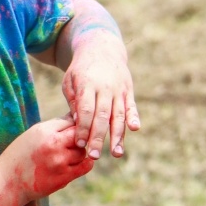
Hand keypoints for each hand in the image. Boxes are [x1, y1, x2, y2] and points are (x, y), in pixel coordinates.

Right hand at [0, 118, 95, 203]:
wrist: (8, 182)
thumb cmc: (20, 156)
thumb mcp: (33, 134)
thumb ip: (54, 127)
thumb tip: (77, 117)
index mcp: (43, 131)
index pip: (69, 121)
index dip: (73, 124)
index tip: (71, 129)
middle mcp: (53, 145)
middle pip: (79, 134)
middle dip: (77, 138)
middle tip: (71, 142)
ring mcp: (59, 162)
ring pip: (82, 151)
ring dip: (78, 152)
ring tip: (65, 156)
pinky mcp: (64, 177)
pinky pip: (85, 167)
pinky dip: (84, 163)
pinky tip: (76, 163)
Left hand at [62, 37, 139, 159]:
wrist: (101, 49)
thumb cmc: (80, 70)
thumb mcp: (70, 81)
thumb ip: (73, 101)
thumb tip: (78, 123)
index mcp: (87, 85)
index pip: (86, 110)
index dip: (83, 128)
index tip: (79, 144)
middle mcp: (105, 88)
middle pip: (102, 116)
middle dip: (98, 137)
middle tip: (94, 156)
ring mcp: (119, 89)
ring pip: (119, 115)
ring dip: (118, 135)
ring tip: (116, 153)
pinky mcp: (129, 91)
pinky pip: (132, 106)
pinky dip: (134, 117)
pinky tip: (135, 129)